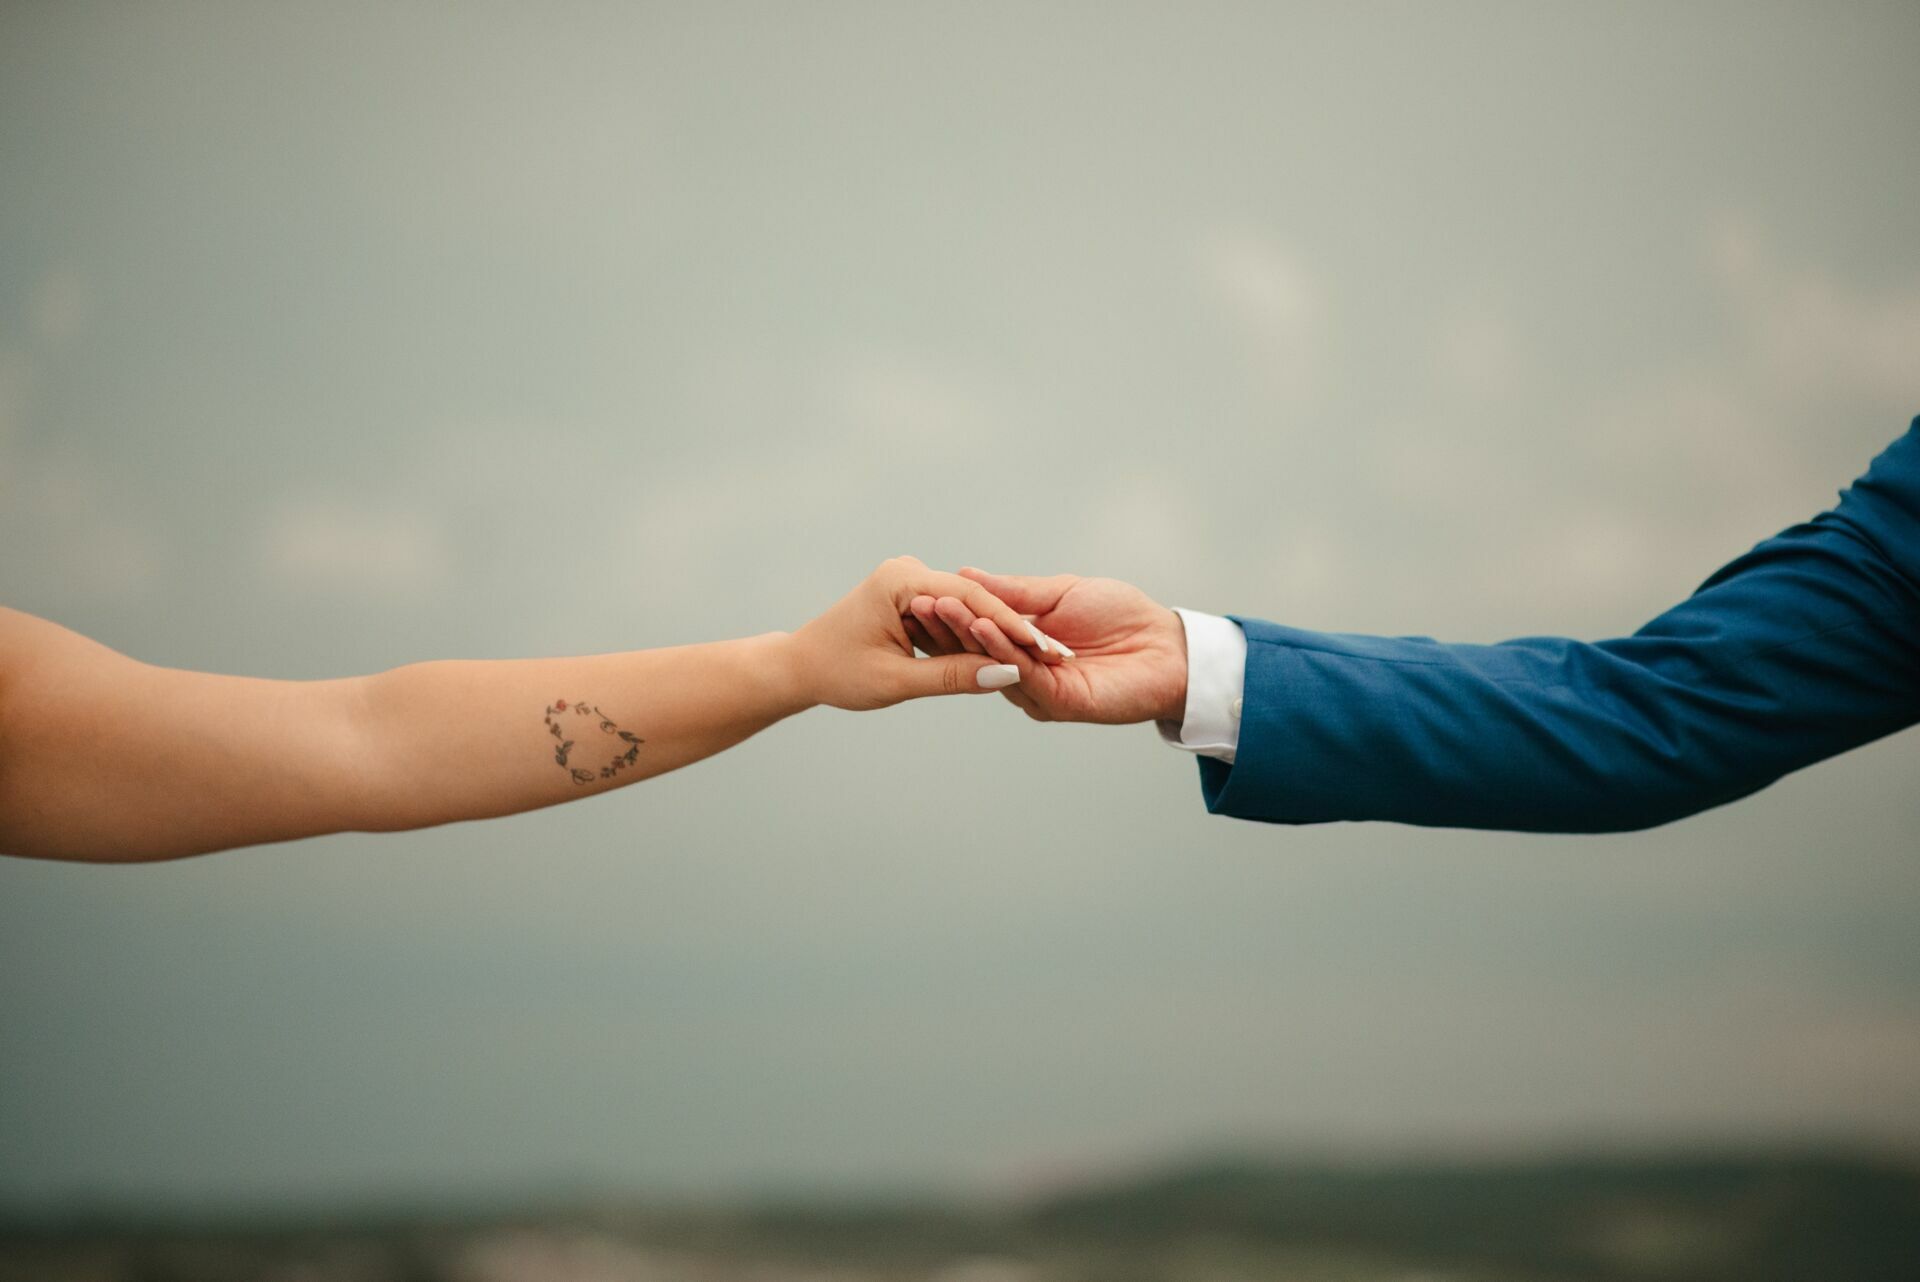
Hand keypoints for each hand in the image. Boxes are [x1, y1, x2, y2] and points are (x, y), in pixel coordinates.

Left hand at [785, 557, 1060, 710]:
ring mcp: (912, 582)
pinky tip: (1014, 657)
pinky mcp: (914, 598)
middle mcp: (909, 572)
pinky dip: (979, 638)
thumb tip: (1007, 675)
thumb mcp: (897, 681)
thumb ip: (953, 677)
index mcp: (901, 580)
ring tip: (1045, 660)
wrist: (801, 667)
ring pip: (969, 610)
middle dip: (1015, 631)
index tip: (1047, 653)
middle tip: (1059, 657)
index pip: (970, 601)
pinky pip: (956, 617)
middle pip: (976, 602)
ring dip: (1002, 636)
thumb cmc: (838, 673)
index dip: (1011, 628)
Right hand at [905, 569, 1186, 723]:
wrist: (1167, 646)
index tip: (923, 591)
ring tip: (947, 608)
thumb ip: (1015, 590)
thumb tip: (968, 575)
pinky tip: (985, 626)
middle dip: (949, 626)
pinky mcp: (1058, 702)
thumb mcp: (1061, 591)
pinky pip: (1023, 676)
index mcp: (1021, 645)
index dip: (951, 613)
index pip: (976, 630)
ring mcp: (1038, 690)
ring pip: (994, 664)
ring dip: (969, 636)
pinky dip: (1002, 651)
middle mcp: (1023, 671)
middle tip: (920, 603)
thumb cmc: (1121, 616)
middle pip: (976, 651)